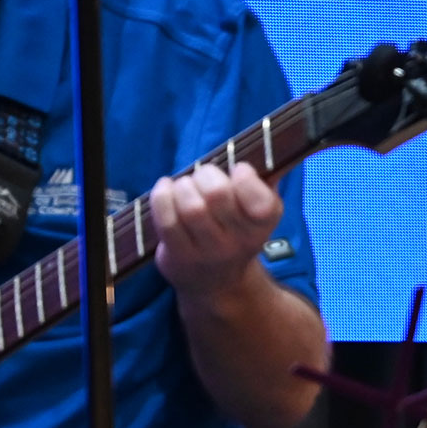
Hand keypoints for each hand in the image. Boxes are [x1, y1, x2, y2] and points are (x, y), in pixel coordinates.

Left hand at [149, 164, 281, 302]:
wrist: (218, 283)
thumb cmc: (236, 230)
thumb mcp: (258, 209)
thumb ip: (263, 178)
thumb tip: (265, 144)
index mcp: (264, 223)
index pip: (261, 200)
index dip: (245, 177)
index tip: (237, 170)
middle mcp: (240, 242)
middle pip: (218, 195)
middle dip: (205, 174)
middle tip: (203, 176)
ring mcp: (208, 253)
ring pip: (191, 207)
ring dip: (183, 185)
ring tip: (184, 186)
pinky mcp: (179, 257)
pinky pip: (166, 221)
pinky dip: (162, 196)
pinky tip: (165, 189)